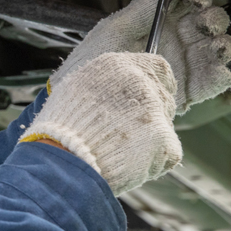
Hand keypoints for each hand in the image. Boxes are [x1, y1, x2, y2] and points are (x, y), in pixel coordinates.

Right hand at [21, 52, 182, 195]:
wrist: (63, 159)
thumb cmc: (61, 131)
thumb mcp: (74, 91)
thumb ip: (101, 84)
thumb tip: (112, 88)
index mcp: (116, 67)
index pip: (157, 67)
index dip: (155, 86)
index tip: (149, 101)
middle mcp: (138, 82)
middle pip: (164, 96)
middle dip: (152, 116)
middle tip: (128, 134)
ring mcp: (153, 110)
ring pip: (165, 125)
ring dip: (150, 139)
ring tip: (120, 150)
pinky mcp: (162, 138)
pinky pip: (168, 152)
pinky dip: (154, 162)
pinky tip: (130, 164)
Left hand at [50, 0, 230, 113]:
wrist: (86, 102)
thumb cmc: (91, 63)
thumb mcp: (115, 29)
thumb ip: (145, 7)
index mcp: (158, 24)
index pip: (188, 5)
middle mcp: (173, 44)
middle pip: (207, 26)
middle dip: (213, 20)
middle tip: (208, 22)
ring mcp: (181, 68)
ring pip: (214, 52)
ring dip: (222, 46)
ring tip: (217, 46)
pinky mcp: (184, 93)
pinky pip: (210, 84)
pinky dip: (220, 76)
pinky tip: (217, 69)